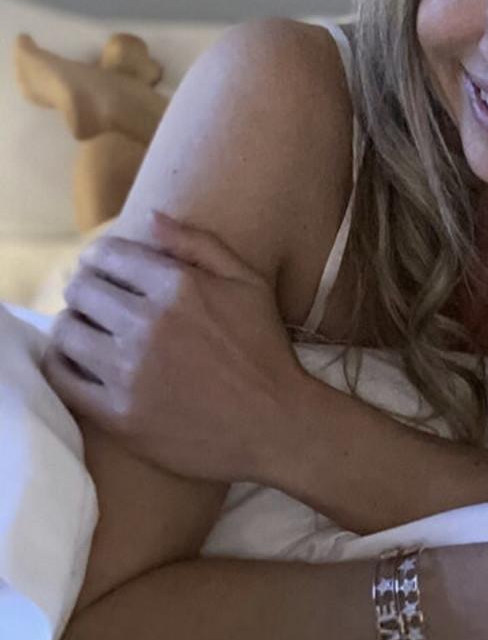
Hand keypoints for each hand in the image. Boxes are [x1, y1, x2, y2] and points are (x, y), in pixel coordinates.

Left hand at [43, 210, 306, 484]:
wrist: (273, 423)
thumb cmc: (263, 347)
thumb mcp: (246, 280)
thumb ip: (196, 243)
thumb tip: (150, 217)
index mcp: (177, 286)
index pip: (107, 255)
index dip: (100, 256)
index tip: (104, 266)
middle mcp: (146, 324)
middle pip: (81, 289)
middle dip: (86, 287)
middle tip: (97, 298)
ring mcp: (128, 372)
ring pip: (66, 331)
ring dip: (73, 323)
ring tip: (89, 329)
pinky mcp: (117, 414)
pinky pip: (62, 378)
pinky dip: (61, 363)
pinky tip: (77, 360)